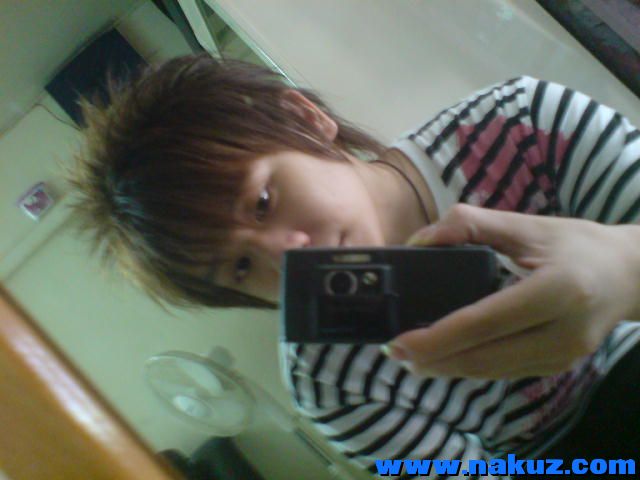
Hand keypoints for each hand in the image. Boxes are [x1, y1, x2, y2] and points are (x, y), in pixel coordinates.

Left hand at [382, 204, 639, 378]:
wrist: (630, 275)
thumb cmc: (576, 244)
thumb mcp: (526, 224)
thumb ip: (471, 224)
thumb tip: (418, 241)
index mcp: (556, 290)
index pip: (484, 322)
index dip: (437, 337)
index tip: (399, 341)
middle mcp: (563, 331)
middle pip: (484, 357)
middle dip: (433, 360)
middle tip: (394, 352)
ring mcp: (563, 355)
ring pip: (492, 372)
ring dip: (447, 368)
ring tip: (412, 358)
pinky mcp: (558, 366)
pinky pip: (505, 372)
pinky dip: (471, 367)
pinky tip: (446, 358)